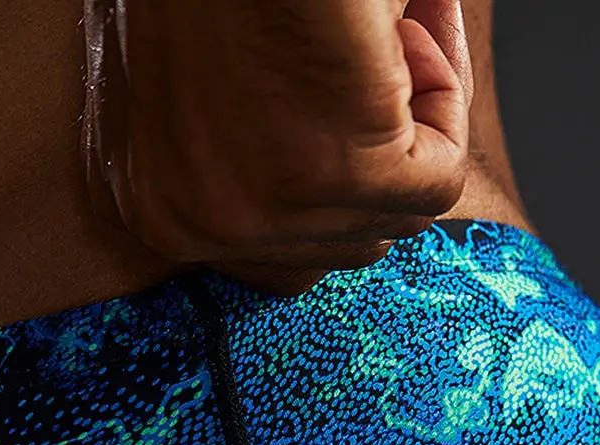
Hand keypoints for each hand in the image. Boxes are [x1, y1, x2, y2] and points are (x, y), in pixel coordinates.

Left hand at [80, 0, 473, 295]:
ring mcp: (256, 210)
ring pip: (391, 214)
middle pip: (338, 243)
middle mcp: (193, 227)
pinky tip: (404, 28)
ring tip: (382, 32)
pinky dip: (444, 101)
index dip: (333, 182)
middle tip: (374, 56)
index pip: (278, 260)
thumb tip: (328, 183)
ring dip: (409, 118)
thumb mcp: (197, 94)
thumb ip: (248, 159)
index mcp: (155, 210)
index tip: (347, 104)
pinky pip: (434, 184)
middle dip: (376, 154)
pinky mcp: (329, 173)